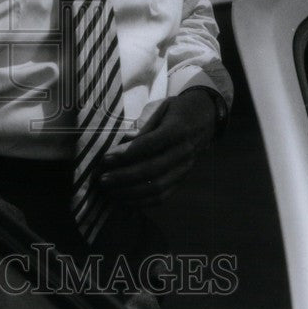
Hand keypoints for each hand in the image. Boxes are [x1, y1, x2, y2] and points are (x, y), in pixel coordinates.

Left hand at [98, 90, 217, 206]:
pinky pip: (163, 197)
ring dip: (130, 192)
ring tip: (109, 190)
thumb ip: (142, 123)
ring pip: (157, 187)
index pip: (149, 145)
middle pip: (152, 169)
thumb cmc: (176, 110)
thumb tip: (121, 139)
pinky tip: (123, 199)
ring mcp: (185, 168)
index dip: (126, 153)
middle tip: (102, 178)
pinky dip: (141, 201)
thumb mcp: (160, 106)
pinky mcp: (183, 180)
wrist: (205, 117)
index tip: (105, 158)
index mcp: (177, 129)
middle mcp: (184, 151)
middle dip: (124, 177)